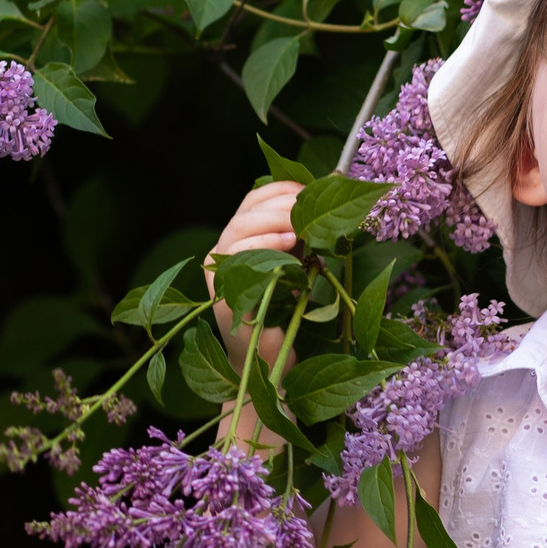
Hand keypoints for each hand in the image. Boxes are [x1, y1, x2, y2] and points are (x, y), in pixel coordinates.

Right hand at [210, 180, 301, 363]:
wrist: (272, 358)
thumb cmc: (285, 311)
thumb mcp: (297, 262)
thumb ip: (301, 234)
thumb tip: (327, 198)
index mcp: (239, 240)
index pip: (252, 201)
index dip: (280, 190)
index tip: (309, 190)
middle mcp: (223, 253)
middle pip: (246, 212)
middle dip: (281, 205)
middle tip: (309, 211)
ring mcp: (219, 273)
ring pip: (238, 229)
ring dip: (273, 221)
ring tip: (300, 228)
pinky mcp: (222, 293)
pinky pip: (238, 259)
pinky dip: (263, 245)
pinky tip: (288, 246)